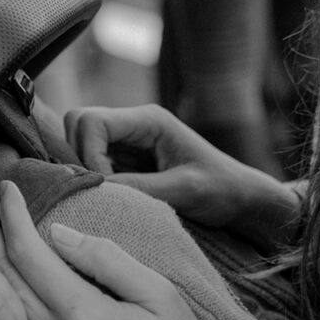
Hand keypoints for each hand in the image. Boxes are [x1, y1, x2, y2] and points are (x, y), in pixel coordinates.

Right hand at [65, 105, 301, 253]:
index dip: (88, 154)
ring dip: (83, 168)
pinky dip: (92, 178)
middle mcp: (132, 124)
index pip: (91, 121)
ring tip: (106, 196)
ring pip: (79, 140)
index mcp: (148, 120)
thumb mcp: (184, 190)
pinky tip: (111, 198)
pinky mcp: (125, 159)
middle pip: (77, 122)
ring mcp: (127, 140)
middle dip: (78, 157)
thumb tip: (96, 190)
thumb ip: (140, 188)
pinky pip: (91, 160)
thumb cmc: (221, 189)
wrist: (241, 198)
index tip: (107, 186)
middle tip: (100, 190)